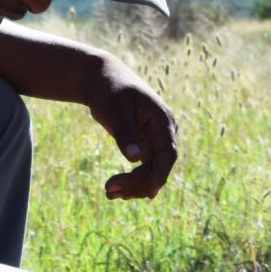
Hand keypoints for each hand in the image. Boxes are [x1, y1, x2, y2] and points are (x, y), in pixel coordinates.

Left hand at [86, 60, 177, 199]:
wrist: (102, 79)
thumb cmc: (109, 89)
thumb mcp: (115, 110)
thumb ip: (126, 133)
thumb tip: (136, 158)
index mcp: (163, 119)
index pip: (168, 153)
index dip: (159, 174)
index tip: (148, 193)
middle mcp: (164, 132)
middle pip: (160, 167)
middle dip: (138, 183)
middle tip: (108, 190)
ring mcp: (156, 140)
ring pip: (152, 172)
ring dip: (134, 186)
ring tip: (108, 193)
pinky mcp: (146, 146)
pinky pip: (144, 169)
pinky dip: (131, 181)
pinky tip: (115, 191)